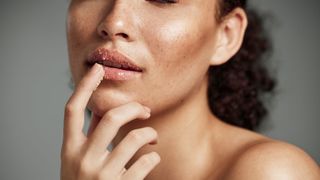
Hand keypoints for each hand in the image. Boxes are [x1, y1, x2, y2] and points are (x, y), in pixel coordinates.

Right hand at [60, 63, 159, 179]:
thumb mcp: (76, 162)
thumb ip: (89, 138)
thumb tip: (105, 114)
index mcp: (69, 150)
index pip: (72, 111)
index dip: (85, 87)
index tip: (98, 69)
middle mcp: (82, 160)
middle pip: (110, 118)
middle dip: (132, 108)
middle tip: (145, 109)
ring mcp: (101, 175)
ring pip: (134, 138)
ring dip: (149, 133)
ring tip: (153, 136)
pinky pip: (146, 163)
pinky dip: (154, 158)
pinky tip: (152, 159)